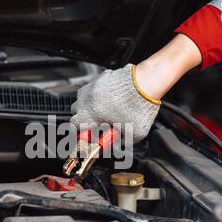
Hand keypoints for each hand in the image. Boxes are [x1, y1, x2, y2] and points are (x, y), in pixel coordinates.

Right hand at [70, 34, 201, 143]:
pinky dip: (100, 94)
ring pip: (83, 97)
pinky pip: (95, 87)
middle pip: (76, 110)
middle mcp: (87, 99)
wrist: (146, 83)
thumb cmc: (138, 106)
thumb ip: (123, 142)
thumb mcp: (133, 134)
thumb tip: (120, 143)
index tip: (86, 135)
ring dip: (90, 104)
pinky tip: (112, 99)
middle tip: (97, 123)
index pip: (74, 125)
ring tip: (104, 110)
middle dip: (84, 117)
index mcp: (90, 114)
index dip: (79, 132)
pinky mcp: (102, 77)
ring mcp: (93, 86)